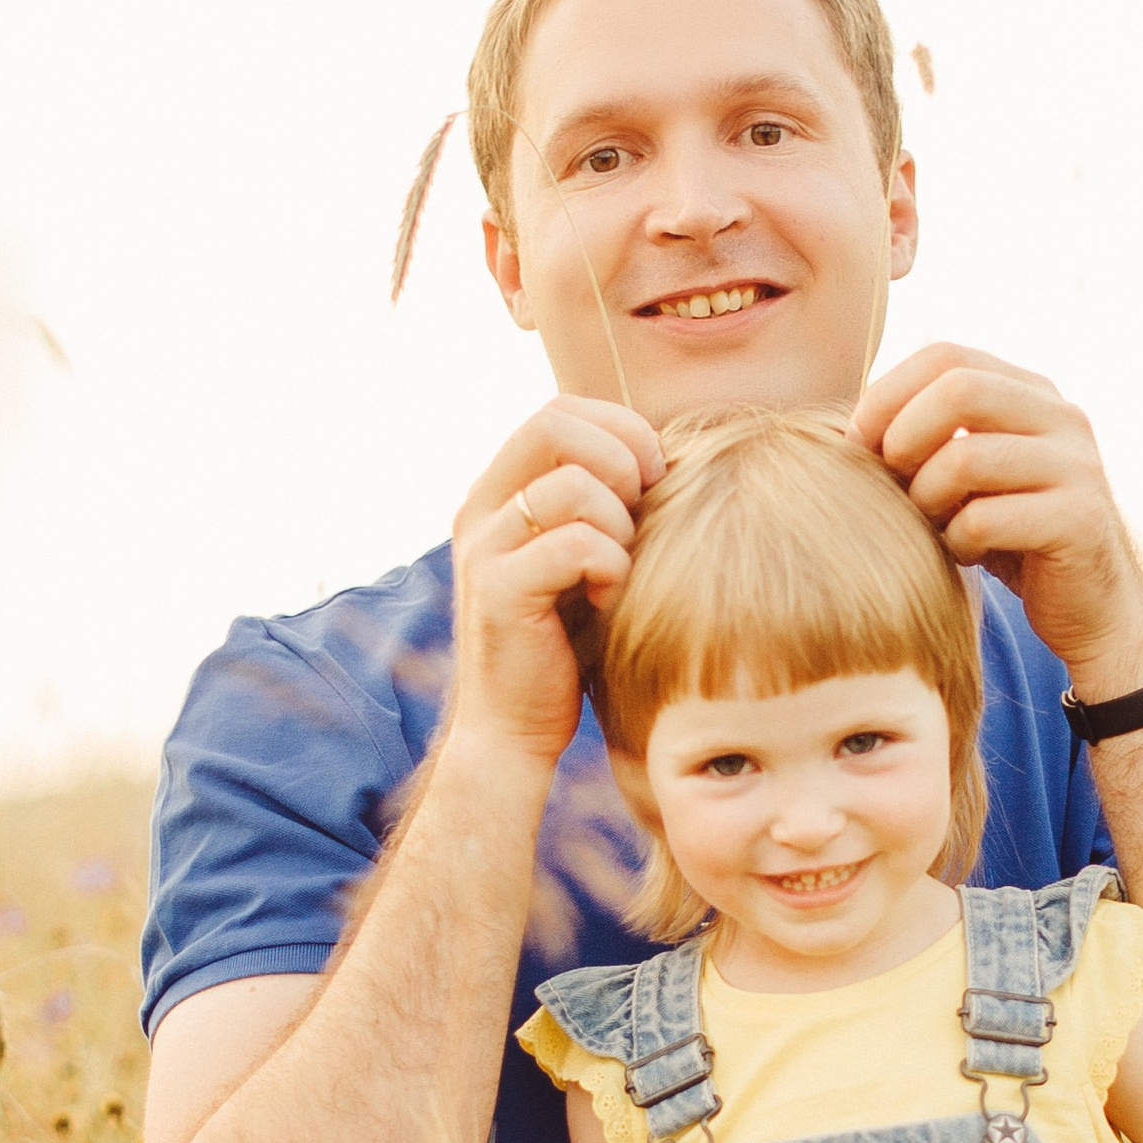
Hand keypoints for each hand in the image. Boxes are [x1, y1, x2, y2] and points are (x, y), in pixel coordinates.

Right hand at [449, 398, 666, 771]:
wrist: (513, 731)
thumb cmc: (564, 645)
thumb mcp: (581, 557)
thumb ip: (600, 502)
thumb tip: (661, 452)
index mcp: (499, 492)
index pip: (558, 410)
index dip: (618, 427)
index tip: (653, 476)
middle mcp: (481, 509)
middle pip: (554, 423)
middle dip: (620, 457)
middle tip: (644, 508)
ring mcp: (483, 549)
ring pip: (573, 485)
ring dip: (620, 523)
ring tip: (621, 568)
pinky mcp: (499, 592)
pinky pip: (577, 544)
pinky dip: (612, 568)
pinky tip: (609, 601)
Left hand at [851, 344, 1142, 699]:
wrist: (1094, 608)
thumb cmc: (1013, 538)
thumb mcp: (971, 475)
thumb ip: (933, 437)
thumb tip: (854, 422)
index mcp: (1031, 393)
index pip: (945, 355)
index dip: (888, 393)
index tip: (858, 442)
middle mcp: (1062, 417)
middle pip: (958, 388)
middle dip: (903, 435)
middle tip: (891, 481)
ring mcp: (1076, 467)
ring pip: (966, 457)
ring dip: (926, 497)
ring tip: (931, 524)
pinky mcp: (1079, 521)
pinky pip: (986, 518)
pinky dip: (957, 541)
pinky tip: (965, 554)